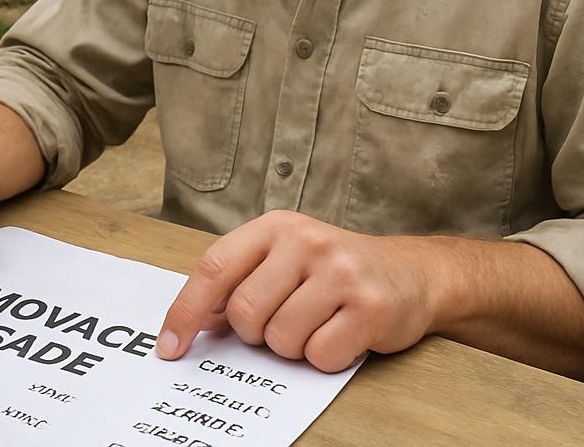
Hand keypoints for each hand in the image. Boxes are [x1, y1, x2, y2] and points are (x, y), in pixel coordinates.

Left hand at [155, 210, 440, 371]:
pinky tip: (342, 334)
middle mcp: (305, 241)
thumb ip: (241, 279)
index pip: (215, 267)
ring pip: (281, 338)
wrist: (412, 273)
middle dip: (255, 332)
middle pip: (245, 311)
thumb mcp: (284, 257)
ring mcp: (339, 272)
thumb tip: (196, 321)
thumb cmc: (334, 270)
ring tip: (317, 322)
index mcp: (276, 226)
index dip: (186, 310)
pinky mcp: (369, 307)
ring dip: (292, 346)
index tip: (170, 347)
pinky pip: (320, 356)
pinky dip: (324, 357)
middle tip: (282, 321)